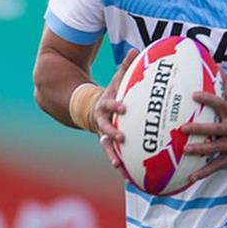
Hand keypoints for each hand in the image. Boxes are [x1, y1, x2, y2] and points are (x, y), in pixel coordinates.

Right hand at [94, 49, 137, 169]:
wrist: (91, 108)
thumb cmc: (112, 94)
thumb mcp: (116, 80)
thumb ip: (125, 68)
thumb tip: (135, 50)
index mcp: (105, 105)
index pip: (109, 105)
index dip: (115, 106)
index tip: (122, 107)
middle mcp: (102, 122)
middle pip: (105, 128)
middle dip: (112, 133)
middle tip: (121, 138)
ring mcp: (103, 134)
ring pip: (107, 146)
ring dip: (112, 155)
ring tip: (119, 166)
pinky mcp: (108, 144)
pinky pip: (113, 155)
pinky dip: (119, 164)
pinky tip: (128, 177)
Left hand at [178, 69, 226, 181]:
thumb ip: (226, 86)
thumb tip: (216, 66)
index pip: (220, 104)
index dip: (208, 98)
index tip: (193, 94)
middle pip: (215, 129)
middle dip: (199, 129)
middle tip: (183, 128)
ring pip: (216, 148)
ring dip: (200, 150)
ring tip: (185, 150)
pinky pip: (217, 166)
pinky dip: (204, 172)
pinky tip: (191, 177)